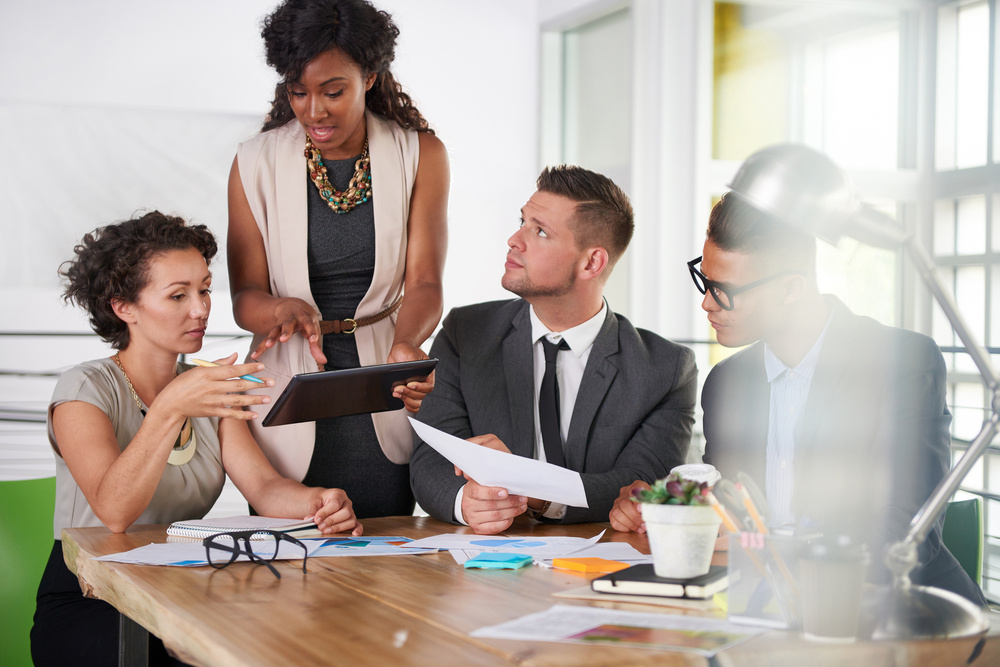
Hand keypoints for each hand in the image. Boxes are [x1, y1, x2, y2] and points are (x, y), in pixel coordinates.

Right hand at [153, 353, 275, 421]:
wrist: (170, 404)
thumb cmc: (184, 384)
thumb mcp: (198, 369)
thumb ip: (218, 363)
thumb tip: (235, 356)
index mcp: (207, 374)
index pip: (232, 370)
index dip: (248, 368)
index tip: (261, 366)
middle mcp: (210, 387)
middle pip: (238, 385)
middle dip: (256, 384)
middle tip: (271, 382)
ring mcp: (211, 401)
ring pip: (236, 400)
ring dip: (253, 400)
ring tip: (267, 398)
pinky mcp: (211, 412)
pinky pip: (230, 414)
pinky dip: (243, 415)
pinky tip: (255, 414)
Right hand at [250, 298, 325, 365]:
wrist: (292, 305)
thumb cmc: (306, 320)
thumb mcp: (313, 329)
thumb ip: (316, 346)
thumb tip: (323, 361)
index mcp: (305, 319)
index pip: (310, 325)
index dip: (312, 332)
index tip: (313, 340)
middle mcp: (293, 319)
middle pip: (289, 324)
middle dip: (286, 331)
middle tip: (283, 339)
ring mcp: (282, 323)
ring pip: (276, 329)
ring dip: (272, 337)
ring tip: (268, 345)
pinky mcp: (274, 328)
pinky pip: (266, 338)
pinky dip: (261, 347)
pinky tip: (255, 355)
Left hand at [306, 488, 362, 535]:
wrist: (321, 500)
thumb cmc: (319, 500)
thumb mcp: (314, 502)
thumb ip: (313, 511)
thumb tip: (309, 519)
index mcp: (338, 494)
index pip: (335, 504)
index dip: (325, 513)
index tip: (316, 519)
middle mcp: (347, 502)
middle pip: (345, 513)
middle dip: (331, 521)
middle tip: (320, 527)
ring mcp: (350, 511)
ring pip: (351, 520)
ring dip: (338, 527)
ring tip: (326, 531)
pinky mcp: (351, 520)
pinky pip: (358, 524)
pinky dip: (357, 530)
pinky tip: (354, 534)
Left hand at [388, 342, 433, 412]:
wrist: (399, 352)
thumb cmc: (406, 350)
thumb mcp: (409, 353)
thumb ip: (411, 363)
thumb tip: (408, 373)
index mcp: (428, 374)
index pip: (428, 386)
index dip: (419, 388)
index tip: (409, 384)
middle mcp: (423, 383)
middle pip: (421, 396)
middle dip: (408, 393)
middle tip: (398, 388)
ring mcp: (415, 389)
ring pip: (416, 402)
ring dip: (406, 399)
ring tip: (396, 393)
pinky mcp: (407, 392)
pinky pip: (411, 404)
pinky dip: (406, 404)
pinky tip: (399, 398)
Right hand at [453, 434, 524, 533]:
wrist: (475, 503)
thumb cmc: (485, 486)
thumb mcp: (484, 474)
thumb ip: (489, 468)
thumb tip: (499, 462)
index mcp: (469, 489)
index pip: (479, 491)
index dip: (492, 492)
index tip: (505, 491)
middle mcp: (468, 504)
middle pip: (491, 505)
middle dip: (510, 502)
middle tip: (523, 498)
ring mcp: (472, 517)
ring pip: (496, 516)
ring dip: (512, 511)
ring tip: (522, 505)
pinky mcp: (478, 528)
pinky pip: (494, 528)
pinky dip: (506, 522)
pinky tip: (513, 516)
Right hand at [609, 480, 649, 532]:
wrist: (646, 509)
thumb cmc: (652, 505)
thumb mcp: (657, 501)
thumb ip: (654, 503)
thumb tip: (644, 510)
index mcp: (637, 485)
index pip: (636, 488)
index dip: (637, 501)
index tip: (642, 510)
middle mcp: (625, 492)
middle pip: (624, 504)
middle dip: (635, 517)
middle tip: (644, 525)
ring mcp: (617, 503)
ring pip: (617, 513)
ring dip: (630, 524)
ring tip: (640, 529)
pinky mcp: (613, 513)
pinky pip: (614, 521)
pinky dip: (623, 527)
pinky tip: (632, 529)